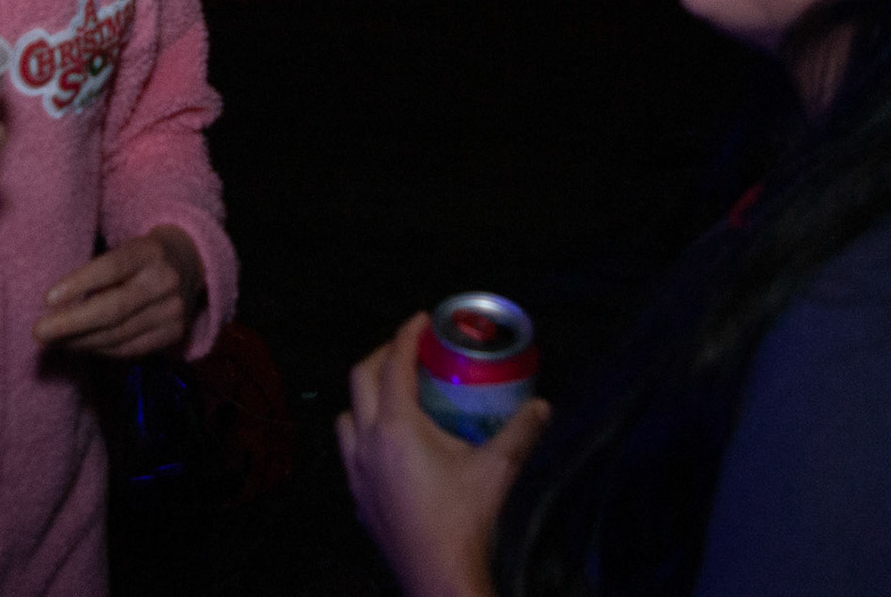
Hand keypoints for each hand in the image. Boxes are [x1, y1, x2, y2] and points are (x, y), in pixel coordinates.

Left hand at [33, 225, 203, 357]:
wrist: (190, 261)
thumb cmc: (140, 255)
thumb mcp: (124, 248)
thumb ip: (99, 271)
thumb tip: (54, 304)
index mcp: (150, 251)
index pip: (111, 267)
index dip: (79, 283)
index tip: (47, 299)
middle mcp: (165, 281)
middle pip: (114, 308)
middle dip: (72, 323)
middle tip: (38, 332)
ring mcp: (173, 311)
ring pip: (119, 334)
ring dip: (80, 341)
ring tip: (53, 342)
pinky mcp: (175, 333)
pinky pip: (130, 350)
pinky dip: (100, 350)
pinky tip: (79, 346)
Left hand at [336, 312, 551, 596]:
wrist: (440, 578)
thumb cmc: (465, 521)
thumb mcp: (498, 470)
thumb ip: (521, 432)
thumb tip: (543, 406)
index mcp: (396, 427)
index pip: (394, 365)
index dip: (407, 335)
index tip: (423, 320)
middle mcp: (366, 443)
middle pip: (360, 379)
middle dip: (383, 356)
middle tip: (411, 351)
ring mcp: (357, 473)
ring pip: (347, 417)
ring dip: (365, 398)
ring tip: (395, 396)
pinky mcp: (359, 499)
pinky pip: (350, 453)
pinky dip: (364, 436)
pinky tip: (390, 448)